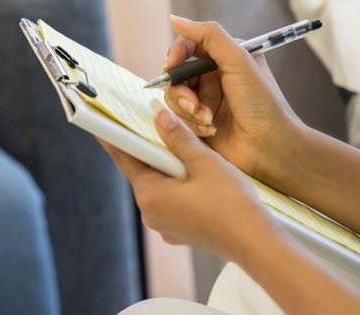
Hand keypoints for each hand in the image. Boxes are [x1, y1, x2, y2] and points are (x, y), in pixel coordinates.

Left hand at [101, 107, 278, 261]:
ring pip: (160, 185)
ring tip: (184, 147)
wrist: (257, 244)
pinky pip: (173, 200)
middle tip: (154, 124)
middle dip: (151, 148)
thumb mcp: (203, 161)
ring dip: (169, 166)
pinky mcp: (181, 230)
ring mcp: (166, 225)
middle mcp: (151, 213)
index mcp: (149, 195)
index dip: (115, 137)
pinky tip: (196, 174)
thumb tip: (159, 116)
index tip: (103, 123)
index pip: (125, 158)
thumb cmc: (231, 204)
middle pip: (143, 171)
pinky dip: (179, 184)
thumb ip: (177, 137)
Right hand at [161, 16, 303, 182]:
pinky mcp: (199, 120)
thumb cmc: (263, 104)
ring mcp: (205, 99)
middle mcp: (213, 76)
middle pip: (176, 73)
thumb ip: (209, 36)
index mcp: (225, 57)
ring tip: (207, 118)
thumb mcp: (239, 61)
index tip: (171, 66)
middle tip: (191, 102)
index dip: (175, 55)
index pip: (188, 46)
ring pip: (174, 96)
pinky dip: (191, 123)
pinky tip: (210, 129)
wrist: (271, 147)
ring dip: (187, 108)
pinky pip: (179, 117)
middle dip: (180, 89)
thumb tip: (176, 19)